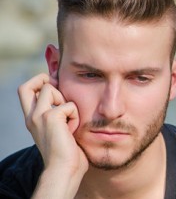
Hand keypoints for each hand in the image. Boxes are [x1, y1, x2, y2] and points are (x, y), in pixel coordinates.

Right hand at [18, 73, 87, 197]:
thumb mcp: (57, 129)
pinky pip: (68, 105)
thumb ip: (56, 113)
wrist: (64, 170)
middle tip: (58, 92)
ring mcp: (39, 116)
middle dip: (43, 80)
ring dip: (64, 100)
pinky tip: (73, 129)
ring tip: (68, 118)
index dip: (38, 83)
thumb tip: (64, 97)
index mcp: (32, 118)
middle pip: (27, 86)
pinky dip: (75, 115)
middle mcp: (32, 116)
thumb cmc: (65, 151)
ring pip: (49, 88)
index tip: (53, 86)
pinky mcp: (51, 118)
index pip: (25, 92)